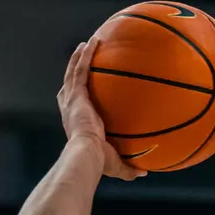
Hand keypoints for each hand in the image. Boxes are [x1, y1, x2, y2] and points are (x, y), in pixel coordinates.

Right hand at [57, 38, 145, 181]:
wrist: (87, 155)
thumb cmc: (98, 163)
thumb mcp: (116, 165)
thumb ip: (129, 168)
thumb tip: (144, 173)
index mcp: (77, 124)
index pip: (73, 107)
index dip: (75, 97)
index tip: (80, 91)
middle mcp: (70, 110)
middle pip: (69, 86)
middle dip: (73, 72)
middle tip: (80, 60)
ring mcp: (72, 100)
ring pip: (73, 72)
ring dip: (79, 57)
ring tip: (85, 44)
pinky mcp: (76, 94)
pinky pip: (81, 69)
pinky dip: (85, 55)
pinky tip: (92, 42)